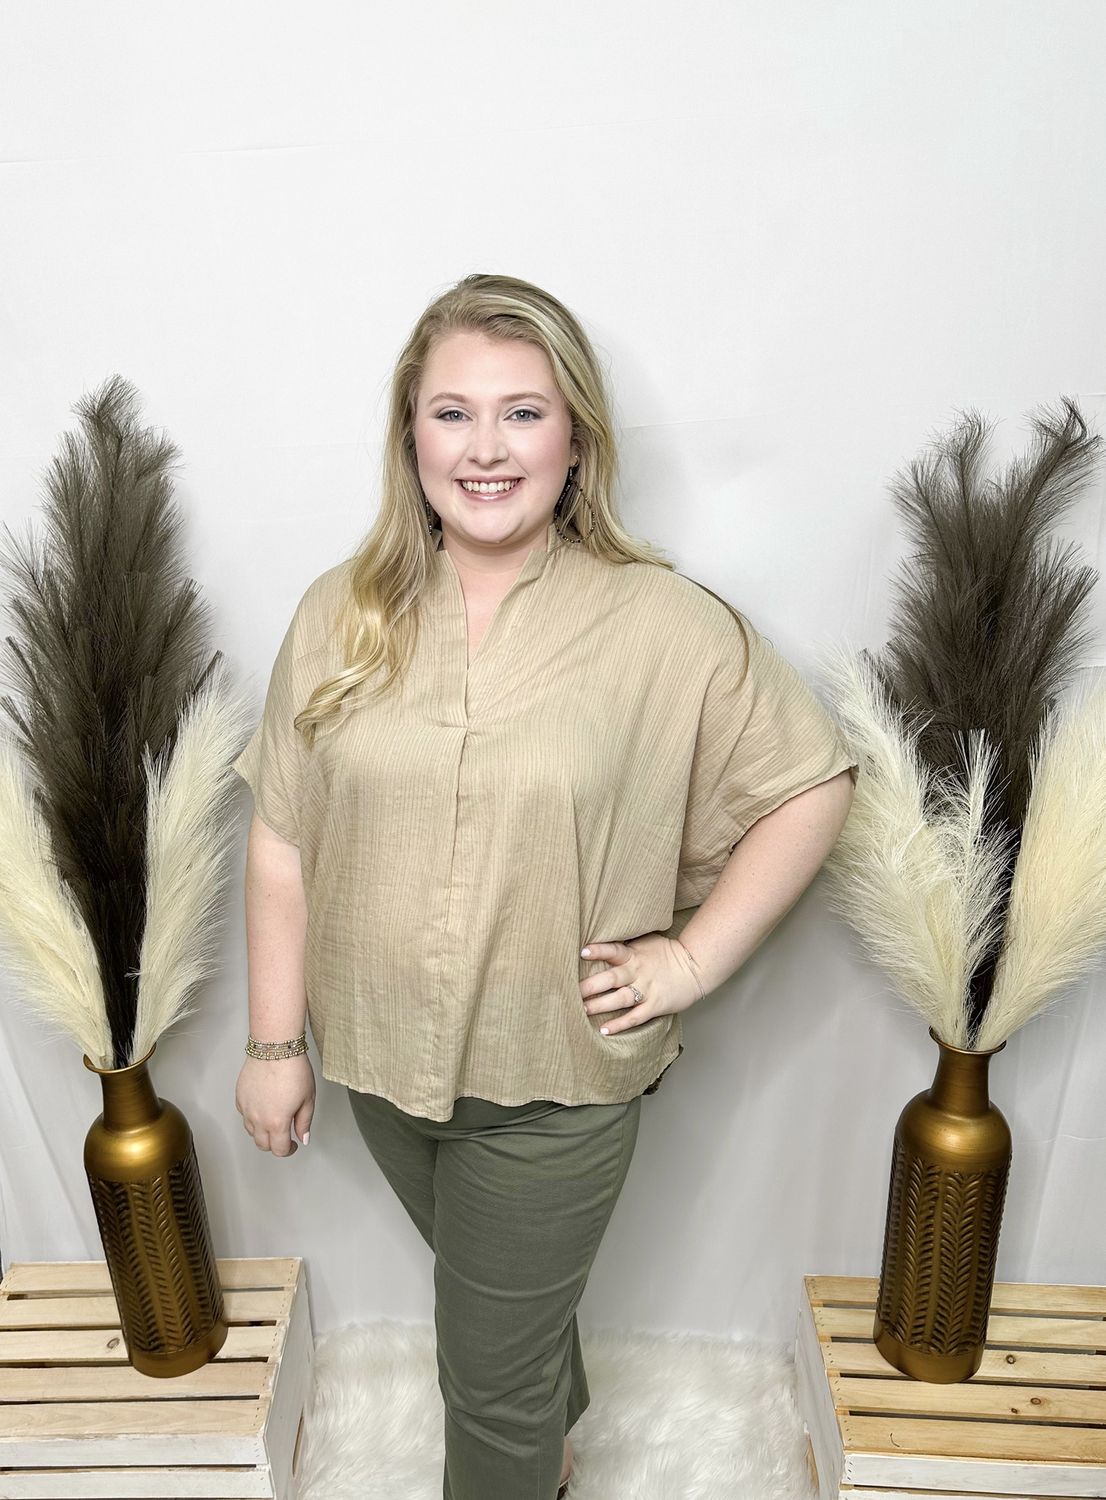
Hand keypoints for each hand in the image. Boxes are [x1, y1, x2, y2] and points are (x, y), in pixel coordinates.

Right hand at [235, 1053, 315, 1156]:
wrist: (274, 1049)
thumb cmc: (293, 1069)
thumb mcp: (308, 1099)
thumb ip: (304, 1123)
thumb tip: (303, 1138)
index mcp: (277, 1122)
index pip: (279, 1150)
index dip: (288, 1151)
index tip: (293, 1145)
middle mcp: (258, 1119)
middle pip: (262, 1144)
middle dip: (274, 1144)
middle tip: (284, 1136)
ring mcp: (247, 1109)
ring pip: (251, 1132)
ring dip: (262, 1132)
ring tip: (274, 1122)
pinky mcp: (240, 1097)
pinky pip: (244, 1115)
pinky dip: (253, 1118)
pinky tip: (263, 1108)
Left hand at [578, 933, 705, 1034]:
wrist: (695, 967)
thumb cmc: (667, 953)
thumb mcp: (646, 942)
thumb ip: (625, 944)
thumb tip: (601, 937)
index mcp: (634, 955)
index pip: (614, 950)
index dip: (599, 951)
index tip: (583, 951)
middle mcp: (638, 972)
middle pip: (611, 978)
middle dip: (590, 985)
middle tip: (571, 990)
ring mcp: (647, 990)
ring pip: (620, 999)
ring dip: (600, 1005)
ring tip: (582, 1010)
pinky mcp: (655, 1006)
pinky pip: (635, 1017)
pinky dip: (620, 1024)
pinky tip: (604, 1029)